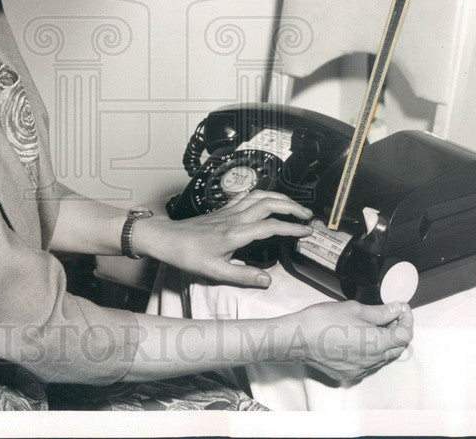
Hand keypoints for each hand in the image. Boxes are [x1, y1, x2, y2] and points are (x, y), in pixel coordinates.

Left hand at [132, 190, 313, 286]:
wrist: (167, 238)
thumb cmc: (188, 256)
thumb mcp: (215, 272)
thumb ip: (243, 276)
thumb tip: (267, 281)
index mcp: (236, 234)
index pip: (271, 226)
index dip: (292, 228)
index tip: (307, 232)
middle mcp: (235, 218)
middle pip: (270, 203)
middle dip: (292, 207)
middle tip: (308, 217)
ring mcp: (229, 211)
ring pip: (259, 195)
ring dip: (280, 198)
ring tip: (294, 207)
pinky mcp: (223, 209)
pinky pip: (247, 196)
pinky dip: (263, 195)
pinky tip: (267, 200)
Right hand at [290, 300, 413, 384]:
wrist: (298, 339)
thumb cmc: (322, 321)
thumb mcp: (355, 308)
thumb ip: (380, 311)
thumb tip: (396, 310)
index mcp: (377, 343)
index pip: (405, 334)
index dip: (407, 319)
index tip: (401, 308)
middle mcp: (372, 361)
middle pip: (397, 348)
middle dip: (398, 330)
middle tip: (391, 314)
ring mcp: (361, 370)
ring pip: (383, 357)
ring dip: (385, 342)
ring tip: (374, 324)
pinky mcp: (349, 374)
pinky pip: (368, 364)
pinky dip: (371, 351)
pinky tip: (359, 338)